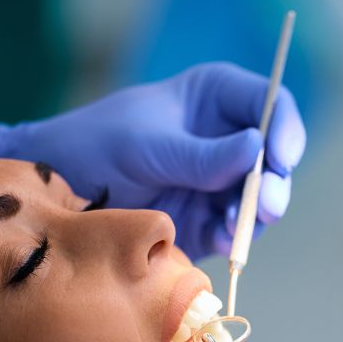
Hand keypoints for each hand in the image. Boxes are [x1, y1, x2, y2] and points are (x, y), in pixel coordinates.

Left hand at [0, 62, 306, 259]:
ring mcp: (220, 182)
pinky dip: (234, 238)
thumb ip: (201, 153)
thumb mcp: (146, 145)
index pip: (270, 105)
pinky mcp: (208, 220)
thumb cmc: (96, 144)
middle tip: (263, 204)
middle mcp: (227, 140)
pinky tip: (220, 240)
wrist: (57, 191)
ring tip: (232, 227)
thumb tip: (257, 149)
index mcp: (217, 101)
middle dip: (274, 182)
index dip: (285, 128)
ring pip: (262, 199)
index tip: (282, 156)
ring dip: (255, 215)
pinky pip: (236, 231)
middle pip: (276, 158)